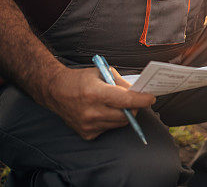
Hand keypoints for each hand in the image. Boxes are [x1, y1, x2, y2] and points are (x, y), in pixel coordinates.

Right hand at [40, 66, 155, 140]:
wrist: (55, 91)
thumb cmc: (80, 79)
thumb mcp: (102, 72)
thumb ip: (121, 82)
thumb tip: (138, 92)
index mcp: (95, 93)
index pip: (125, 100)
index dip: (141, 100)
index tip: (151, 98)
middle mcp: (91, 112)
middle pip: (125, 115)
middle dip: (135, 107)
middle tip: (136, 100)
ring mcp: (88, 125)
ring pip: (119, 124)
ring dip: (124, 115)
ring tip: (119, 104)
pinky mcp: (86, 134)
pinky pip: (108, 128)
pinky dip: (112, 120)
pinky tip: (105, 111)